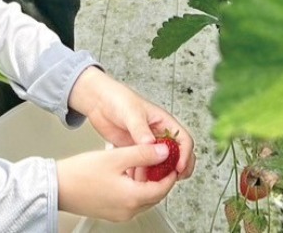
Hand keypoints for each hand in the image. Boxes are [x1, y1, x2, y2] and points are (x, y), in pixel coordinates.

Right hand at [56, 143, 176, 221]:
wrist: (57, 187)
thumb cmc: (81, 174)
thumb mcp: (116, 157)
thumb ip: (143, 153)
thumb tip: (164, 152)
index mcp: (133, 198)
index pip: (163, 188)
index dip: (170, 173)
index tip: (171, 161)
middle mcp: (128, 210)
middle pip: (154, 195)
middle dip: (160, 178)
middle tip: (160, 161)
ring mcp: (119, 213)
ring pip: (143, 198)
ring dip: (146, 183)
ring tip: (141, 163)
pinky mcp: (110, 212)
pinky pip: (130, 201)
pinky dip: (134, 188)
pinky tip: (125, 173)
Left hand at [68, 67, 195, 177]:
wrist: (98, 101)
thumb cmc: (117, 98)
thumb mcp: (131, 112)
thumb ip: (140, 129)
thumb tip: (151, 144)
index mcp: (163, 122)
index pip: (183, 140)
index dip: (184, 155)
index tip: (178, 168)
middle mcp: (157, 134)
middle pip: (177, 155)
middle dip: (177, 170)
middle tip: (171, 181)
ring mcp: (146, 144)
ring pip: (159, 164)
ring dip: (157, 176)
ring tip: (149, 184)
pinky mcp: (134, 151)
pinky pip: (143, 167)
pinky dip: (142, 176)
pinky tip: (134, 181)